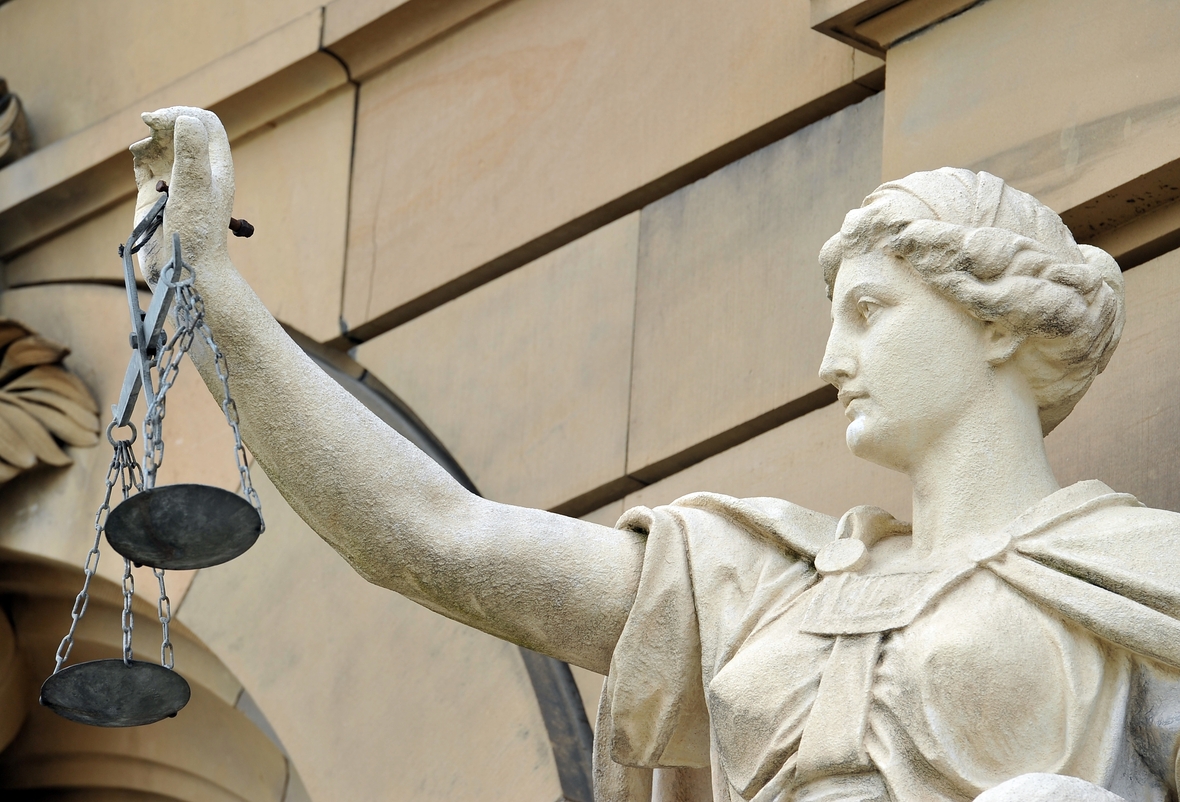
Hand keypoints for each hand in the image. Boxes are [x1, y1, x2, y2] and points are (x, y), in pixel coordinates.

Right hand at [129, 107, 234, 285]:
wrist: (183, 270)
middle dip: (163, 123)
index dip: (182, 113)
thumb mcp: (195, 188)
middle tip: (148, 126)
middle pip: (182, 130)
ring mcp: (176, 183)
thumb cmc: (195, 232)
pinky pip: (147, 166)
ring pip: (162, 147)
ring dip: (149, 140)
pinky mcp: (156, 196)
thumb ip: (191, 153)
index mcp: (216, 167)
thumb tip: (184, 120)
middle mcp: (198, 172)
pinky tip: (138, 165)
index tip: (159, 121)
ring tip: (139, 150)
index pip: (205, 122)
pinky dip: (140, 158)